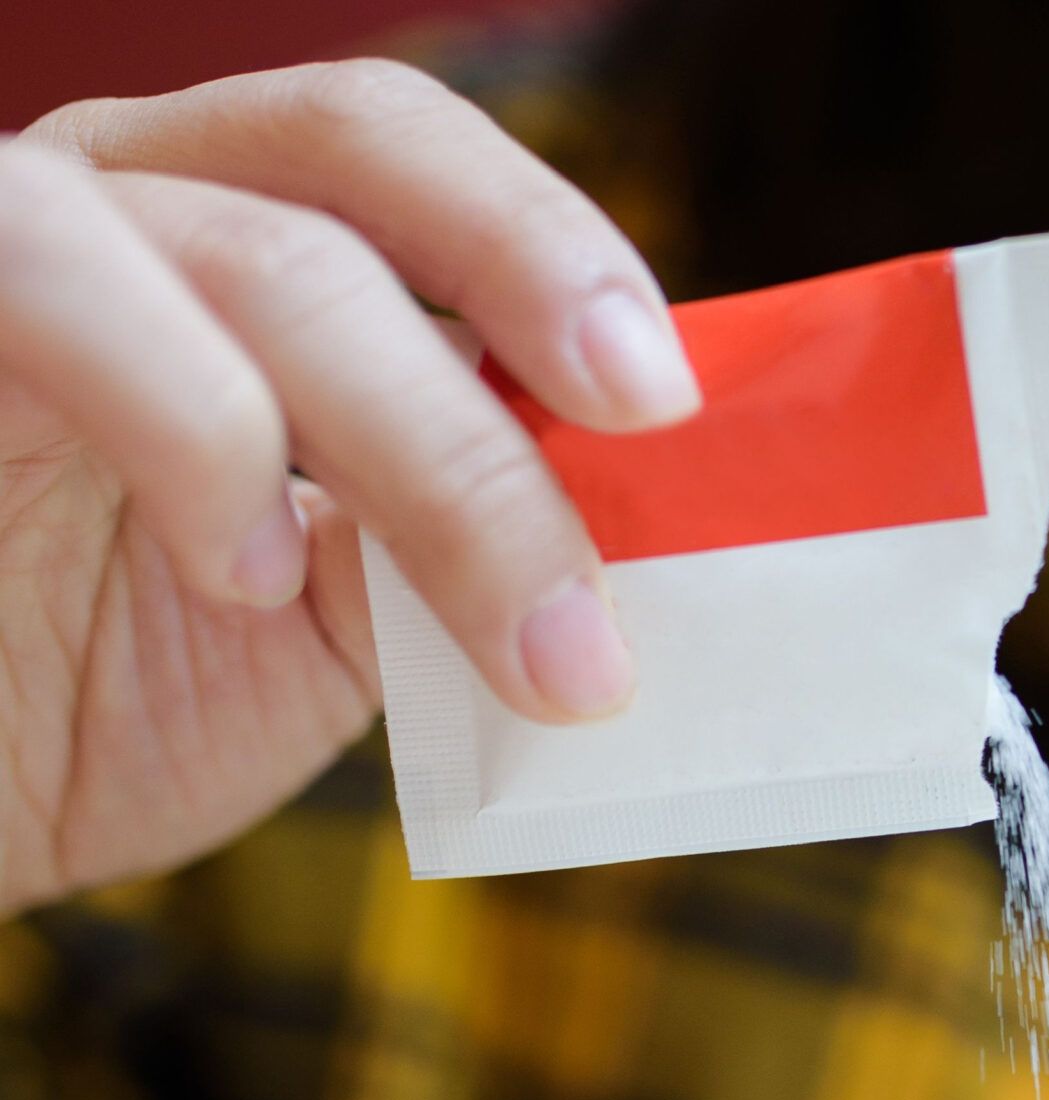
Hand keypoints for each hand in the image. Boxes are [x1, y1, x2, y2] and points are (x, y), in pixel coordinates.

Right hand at [0, 62, 699, 918]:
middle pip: (357, 144)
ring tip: (529, 642)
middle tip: (647, 420)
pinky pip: (54, 281)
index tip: (678, 397)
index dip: (559, 249)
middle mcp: (131, 206)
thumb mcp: (324, 642)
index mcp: (244, 253)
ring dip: (434, 448)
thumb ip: (448, 563)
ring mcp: (21, 249)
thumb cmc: (88, 701)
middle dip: (531, 279)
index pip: (418, 174)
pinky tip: (248, 569)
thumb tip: (635, 558)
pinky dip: (196, 423)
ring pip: (255, 251)